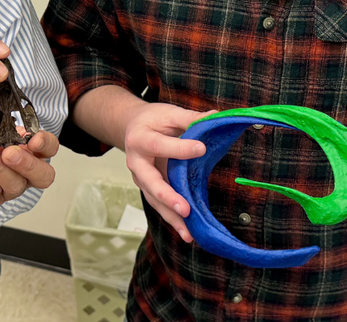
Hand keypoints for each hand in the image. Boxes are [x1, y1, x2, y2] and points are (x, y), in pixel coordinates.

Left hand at [0, 115, 58, 208]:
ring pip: (16, 185)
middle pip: (43, 176)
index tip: (33, 138)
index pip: (48, 148)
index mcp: (26, 149)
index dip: (46, 144)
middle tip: (10, 152)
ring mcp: (6, 187)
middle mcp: (22, 171)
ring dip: (0, 167)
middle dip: (29, 164)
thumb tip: (4, 112)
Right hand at [122, 103, 213, 243]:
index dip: (180, 148)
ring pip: (155, 200)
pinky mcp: (149, 189)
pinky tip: (187, 232)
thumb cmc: (152, 120)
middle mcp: (136, 163)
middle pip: (150, 182)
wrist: (131, 127)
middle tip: (185, 209)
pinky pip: (160, 205)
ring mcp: (141, 179)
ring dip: (171, 217)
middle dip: (168, 197)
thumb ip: (189, 117)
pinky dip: (173, 219)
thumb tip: (215, 116)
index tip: (201, 148)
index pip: (159, 146)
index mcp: (140, 140)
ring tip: (188, 233)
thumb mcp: (168, 113)